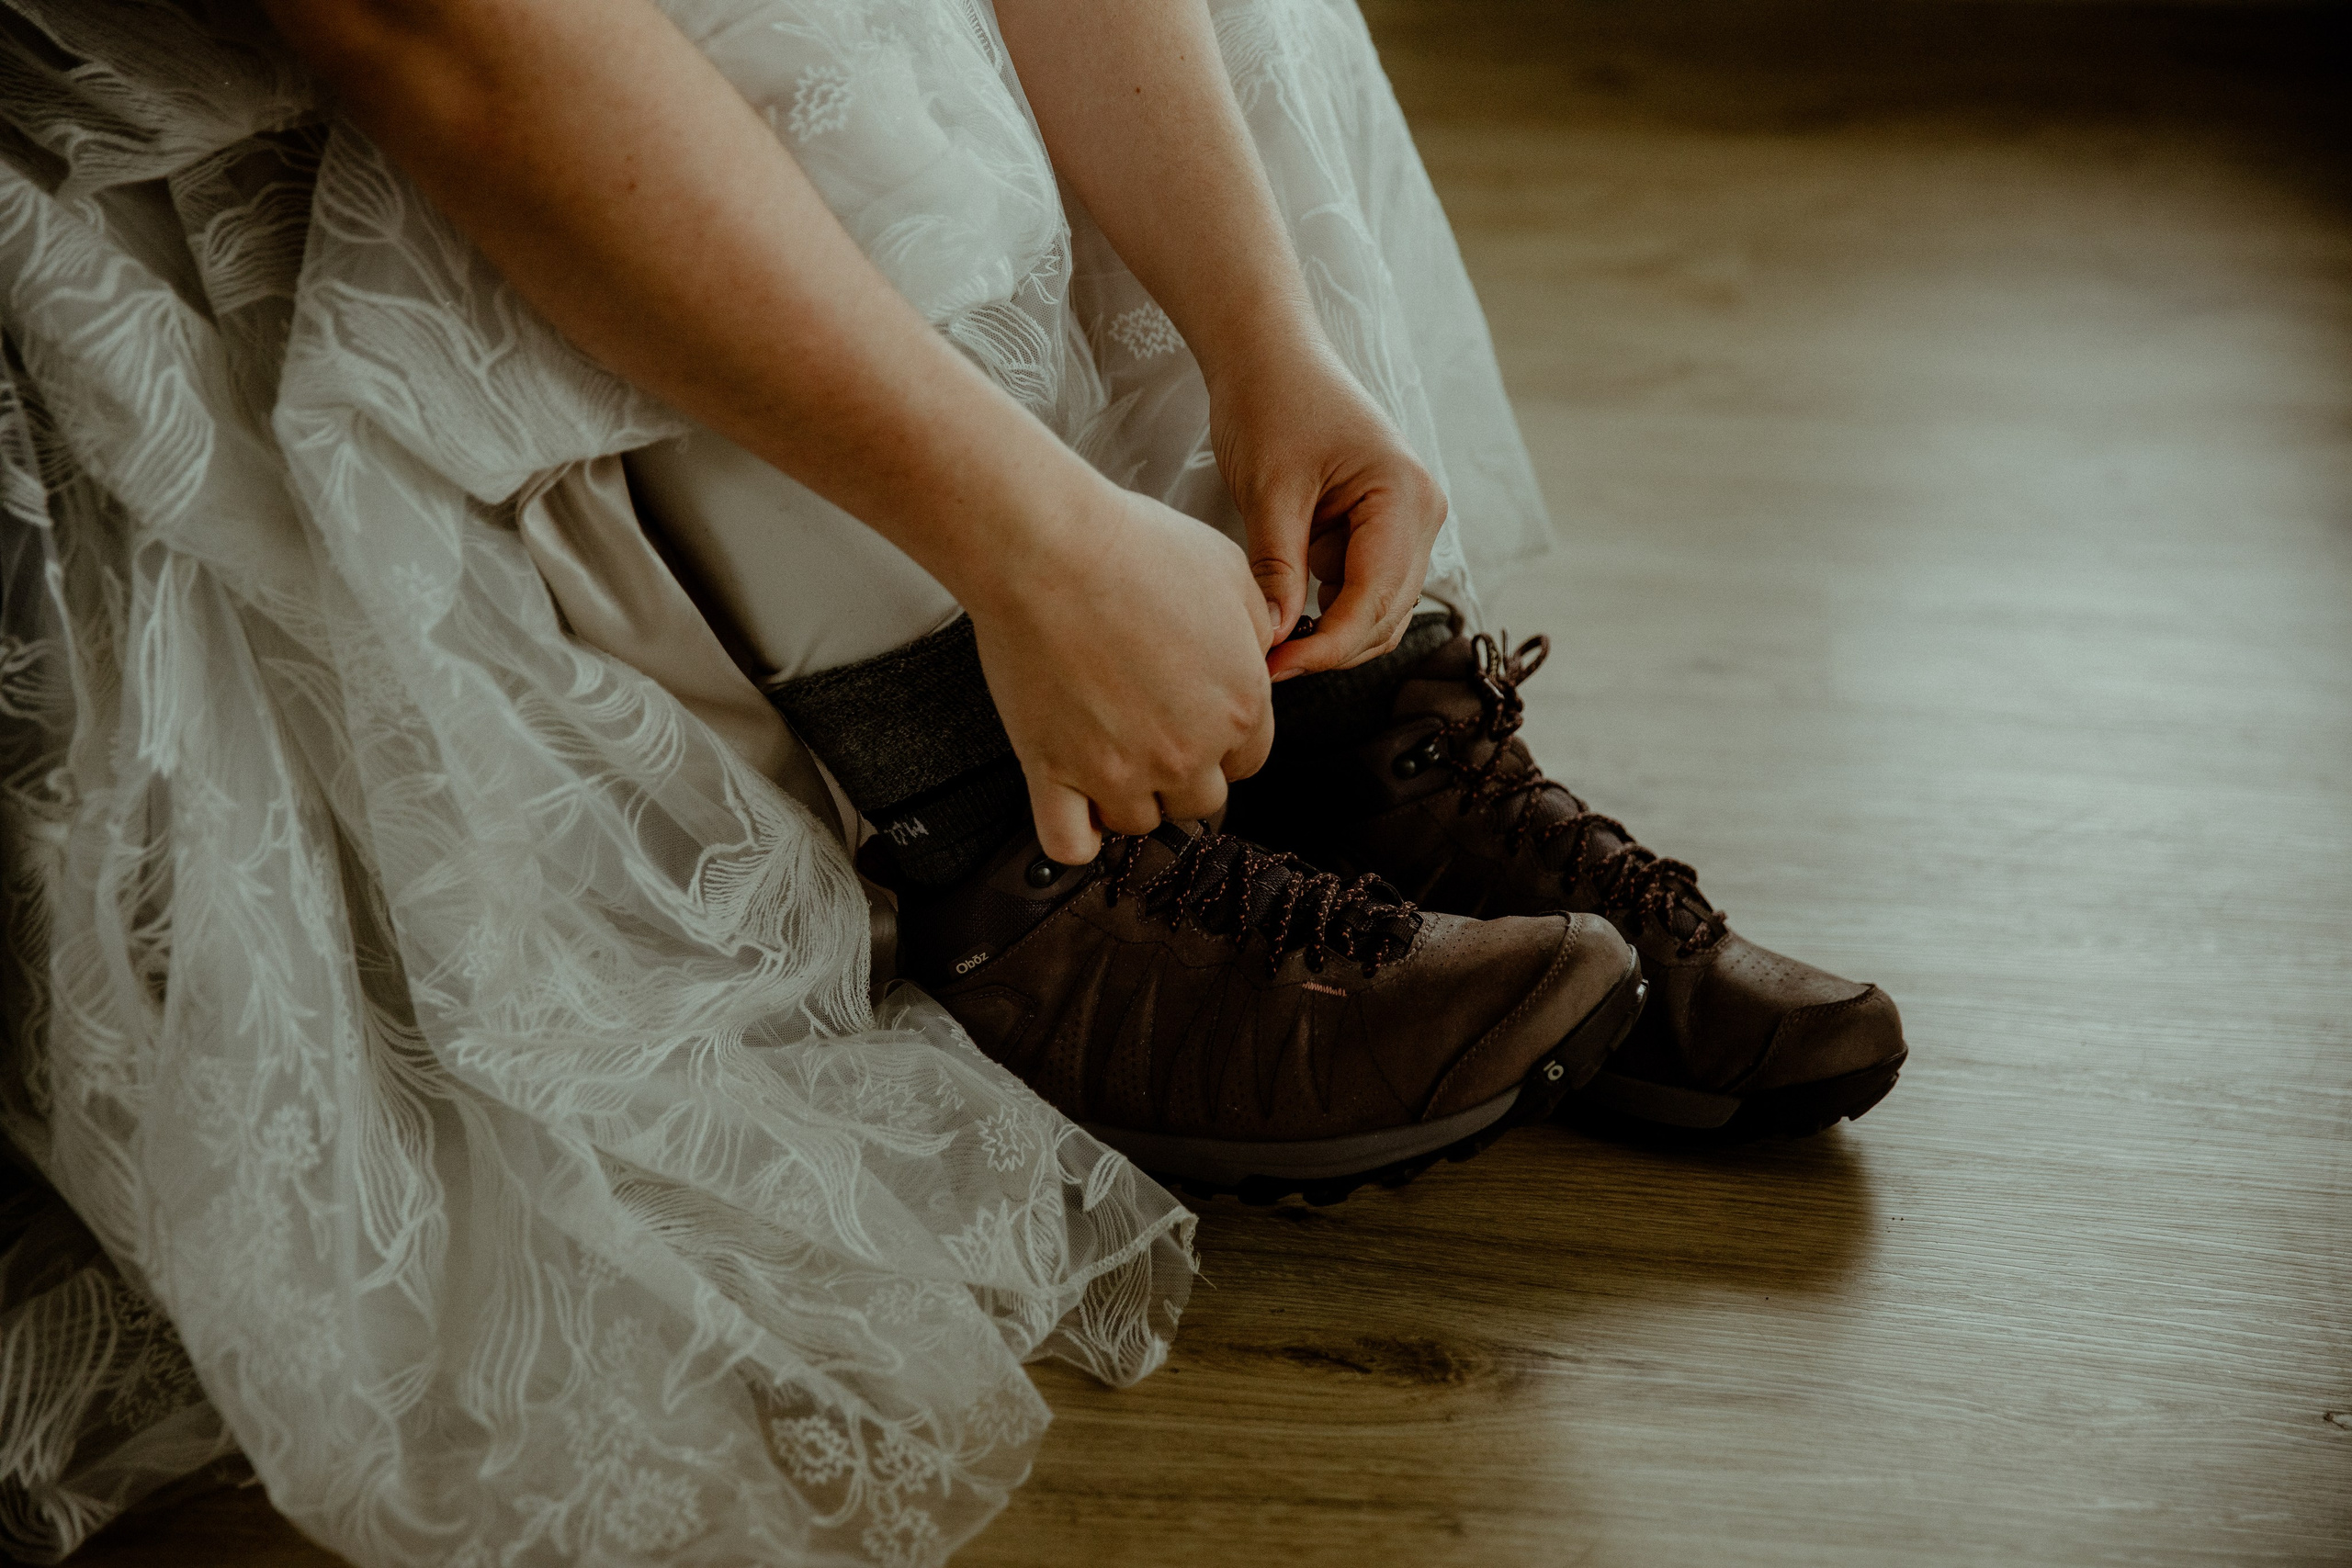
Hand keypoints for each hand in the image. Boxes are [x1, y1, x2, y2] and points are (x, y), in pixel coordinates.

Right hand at [965, 484, 1279, 863]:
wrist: (1048, 548)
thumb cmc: (1134, 546)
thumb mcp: (1230, 570)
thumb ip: (1256, 626)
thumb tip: (1261, 654)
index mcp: (1240, 704)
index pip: (1249, 760)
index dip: (1224, 740)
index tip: (1197, 721)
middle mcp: (1188, 750)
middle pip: (1200, 800)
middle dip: (1182, 772)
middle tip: (1149, 732)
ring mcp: (1121, 770)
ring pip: (1139, 822)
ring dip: (1128, 797)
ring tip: (1106, 755)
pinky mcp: (1056, 774)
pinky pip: (1072, 844)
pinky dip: (1077, 838)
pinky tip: (1076, 809)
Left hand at [1208, 340, 1448, 681]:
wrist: (1270, 356)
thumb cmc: (1271, 403)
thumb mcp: (1269, 491)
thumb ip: (1279, 569)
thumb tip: (1277, 640)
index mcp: (1405, 496)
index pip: (1375, 600)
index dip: (1326, 646)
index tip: (1273, 668)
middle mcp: (1423, 513)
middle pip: (1386, 613)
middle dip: (1330, 647)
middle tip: (1264, 667)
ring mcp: (1410, 522)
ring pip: (1379, 609)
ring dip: (1332, 631)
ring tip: (1271, 642)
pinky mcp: (1385, 528)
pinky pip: (1365, 587)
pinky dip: (1330, 608)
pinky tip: (1287, 608)